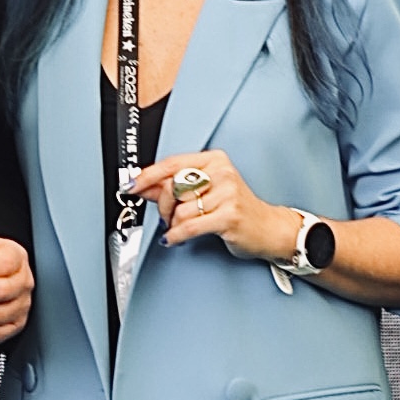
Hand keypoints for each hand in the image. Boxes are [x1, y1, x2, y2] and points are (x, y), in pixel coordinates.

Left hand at [132, 150, 291, 260]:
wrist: (269, 228)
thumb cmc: (237, 209)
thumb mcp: (206, 192)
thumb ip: (174, 188)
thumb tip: (142, 187)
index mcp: (214, 160)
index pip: (172, 164)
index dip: (147, 176)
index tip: (130, 185)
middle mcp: (222, 173)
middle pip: (174, 187)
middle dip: (164, 207)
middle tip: (166, 216)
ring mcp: (227, 193)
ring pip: (180, 210)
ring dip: (173, 225)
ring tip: (179, 228)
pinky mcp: (229, 216)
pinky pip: (190, 226)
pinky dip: (176, 235)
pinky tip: (173, 238)